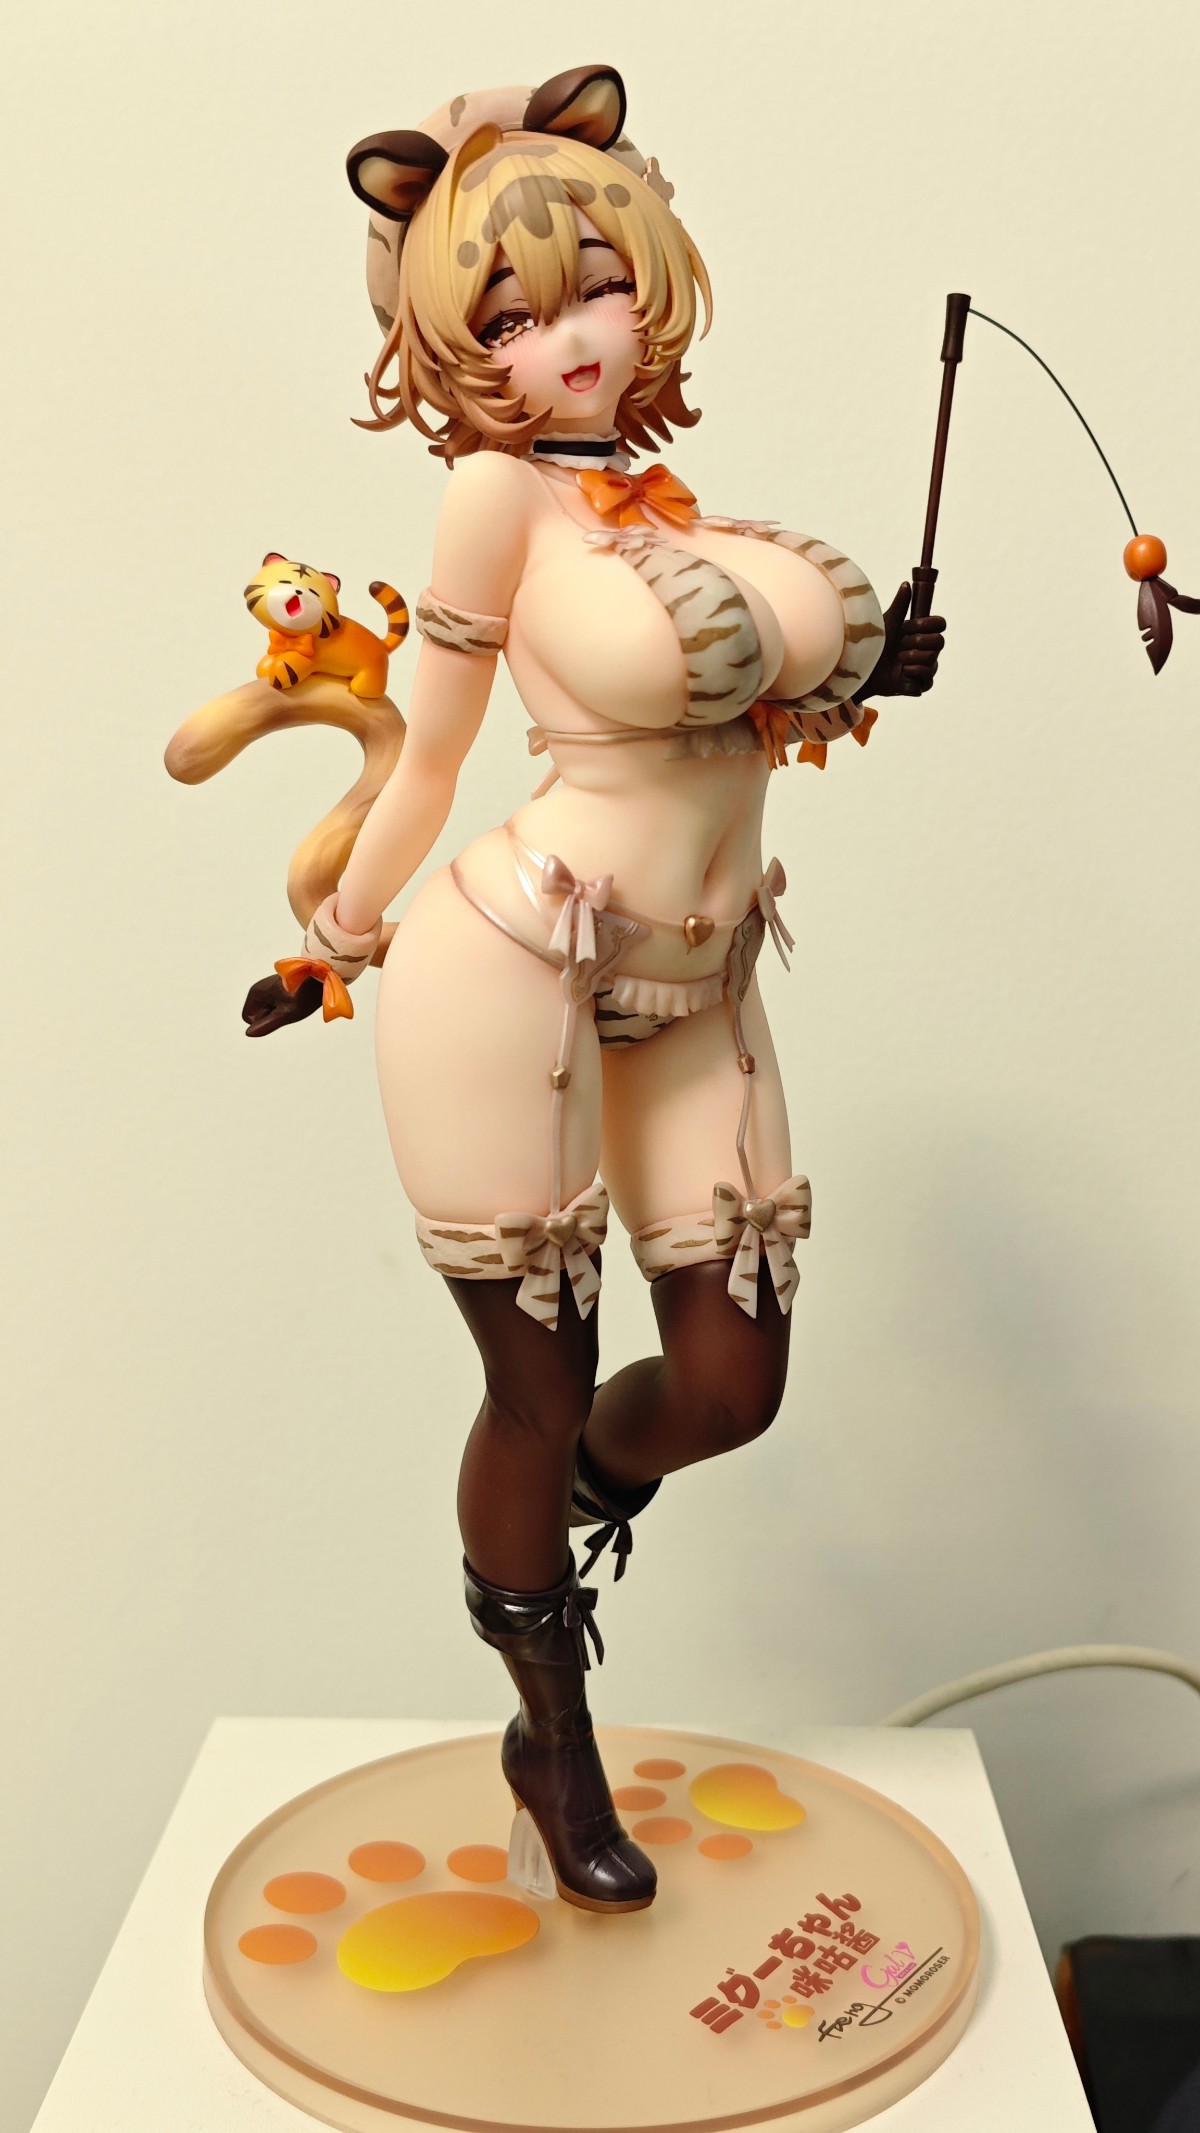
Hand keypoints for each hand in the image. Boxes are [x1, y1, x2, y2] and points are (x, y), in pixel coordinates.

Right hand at [242, 971, 324, 1037]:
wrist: (323, 974)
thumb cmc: (305, 993)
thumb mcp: (286, 1014)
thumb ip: (266, 1025)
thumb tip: (249, 1033)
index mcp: (255, 992)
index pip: (248, 1019)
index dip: (264, 1021)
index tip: (280, 1013)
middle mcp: (260, 988)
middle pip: (259, 1014)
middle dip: (273, 1016)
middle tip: (290, 1008)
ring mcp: (270, 987)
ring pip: (269, 1009)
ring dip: (281, 1011)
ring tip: (296, 1003)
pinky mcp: (280, 987)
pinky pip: (277, 1004)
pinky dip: (287, 1005)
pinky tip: (299, 1000)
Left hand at [861, 582, 945, 697]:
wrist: (862, 670)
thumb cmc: (873, 646)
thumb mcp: (887, 624)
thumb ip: (899, 606)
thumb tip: (906, 584)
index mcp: (921, 633)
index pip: (940, 624)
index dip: (927, 624)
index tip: (907, 626)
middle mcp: (926, 650)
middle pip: (940, 642)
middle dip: (919, 641)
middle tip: (902, 643)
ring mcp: (924, 668)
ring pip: (932, 661)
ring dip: (912, 658)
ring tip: (898, 659)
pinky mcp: (919, 685)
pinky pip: (927, 679)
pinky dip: (914, 673)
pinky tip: (902, 672)